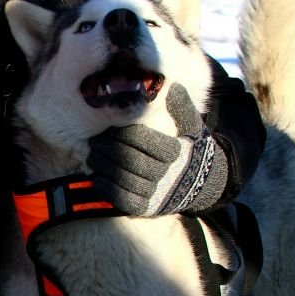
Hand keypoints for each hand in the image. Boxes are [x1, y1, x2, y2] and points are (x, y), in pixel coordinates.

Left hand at [87, 84, 228, 215]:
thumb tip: (171, 87)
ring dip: (103, 167)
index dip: (122, 132)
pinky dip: (107, 189)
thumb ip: (182, 107)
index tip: (109, 126)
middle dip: (108, 148)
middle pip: (129, 160)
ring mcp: (157, 194)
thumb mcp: (193, 126)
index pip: (142, 139)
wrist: (201, 184)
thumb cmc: (190, 148)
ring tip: (93, 156)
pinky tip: (97, 178)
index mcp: (176, 152)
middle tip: (94, 140)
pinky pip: (122, 201)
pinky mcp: (147, 209)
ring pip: (123, 180)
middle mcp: (167, 175)